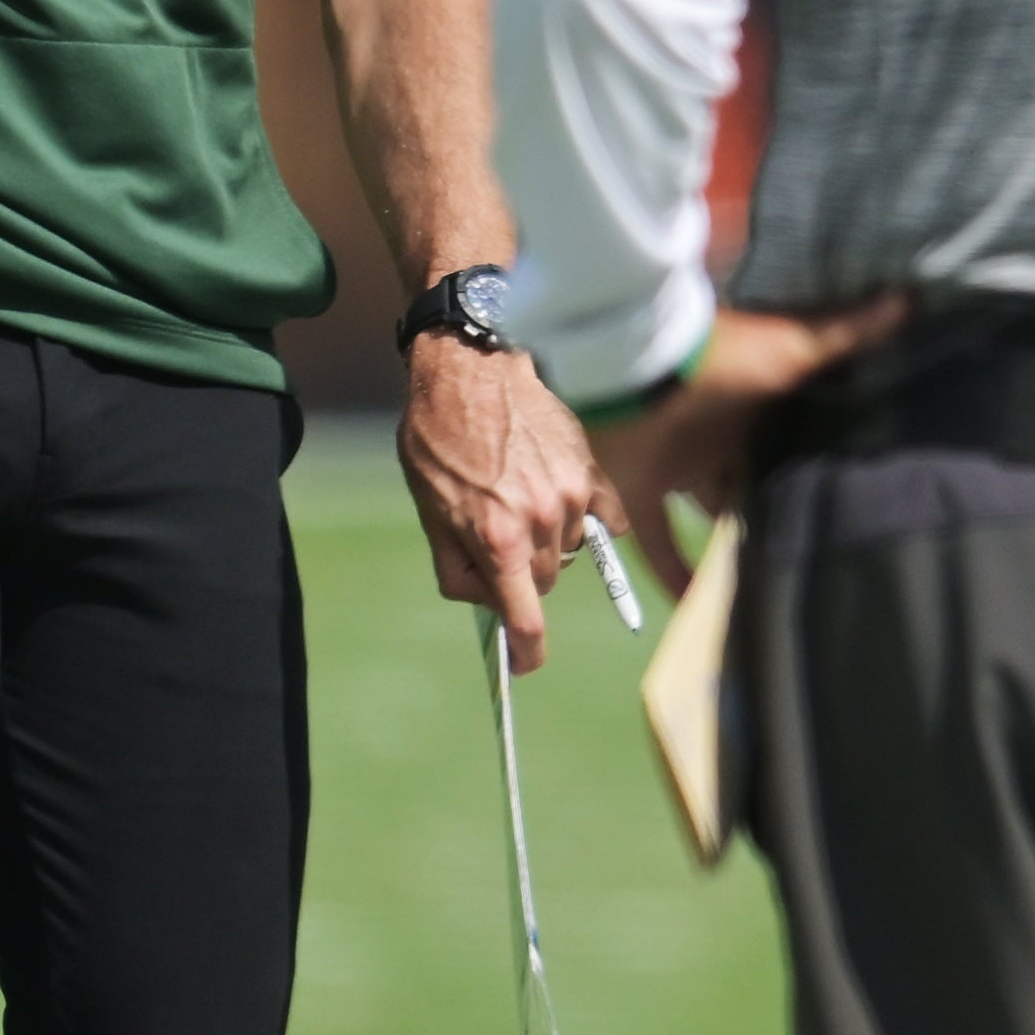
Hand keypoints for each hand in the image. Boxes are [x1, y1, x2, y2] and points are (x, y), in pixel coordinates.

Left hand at [400, 336, 611, 675]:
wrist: (471, 368)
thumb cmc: (439, 438)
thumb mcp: (429, 511)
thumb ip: (456, 568)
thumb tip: (485, 600)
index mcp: (496, 539)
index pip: (524, 617)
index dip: (526, 652)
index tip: (524, 665)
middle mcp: (540, 522)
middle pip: (543, 581)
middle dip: (520, 573)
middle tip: (495, 536)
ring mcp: (571, 496)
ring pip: (567, 549)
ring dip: (547, 540)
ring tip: (518, 497)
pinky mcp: (590, 470)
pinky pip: (606, 518)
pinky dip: (591, 520)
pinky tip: (566, 499)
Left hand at [583, 294, 911, 591]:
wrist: (635, 365)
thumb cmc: (717, 357)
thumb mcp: (791, 348)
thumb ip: (845, 332)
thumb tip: (907, 299)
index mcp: (750, 404)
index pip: (783, 437)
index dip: (806, 456)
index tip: (840, 480)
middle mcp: (716, 437)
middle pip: (747, 476)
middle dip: (770, 499)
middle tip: (810, 533)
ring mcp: (677, 465)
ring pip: (708, 508)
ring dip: (729, 535)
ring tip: (769, 571)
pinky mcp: (642, 492)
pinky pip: (658, 544)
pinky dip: (673, 573)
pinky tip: (696, 605)